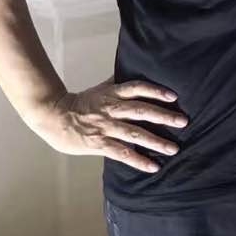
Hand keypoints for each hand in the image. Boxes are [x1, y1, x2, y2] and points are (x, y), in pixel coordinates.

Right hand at [29, 76, 187, 173]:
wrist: (52, 115)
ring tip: (173, 148)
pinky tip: (153, 166)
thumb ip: (118, 83)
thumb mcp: (100, 88)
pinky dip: (138, 160)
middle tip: (183, 121)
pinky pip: (121, 153)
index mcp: (112, 93)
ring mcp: (105, 127)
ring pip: (134, 133)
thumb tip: (133, 68)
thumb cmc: (79, 102)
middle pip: (141, 110)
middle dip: (164, 116)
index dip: (156, 91)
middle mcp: (111, 109)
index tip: (173, 96)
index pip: (138, 88)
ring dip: (156, 141)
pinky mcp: (98, 143)